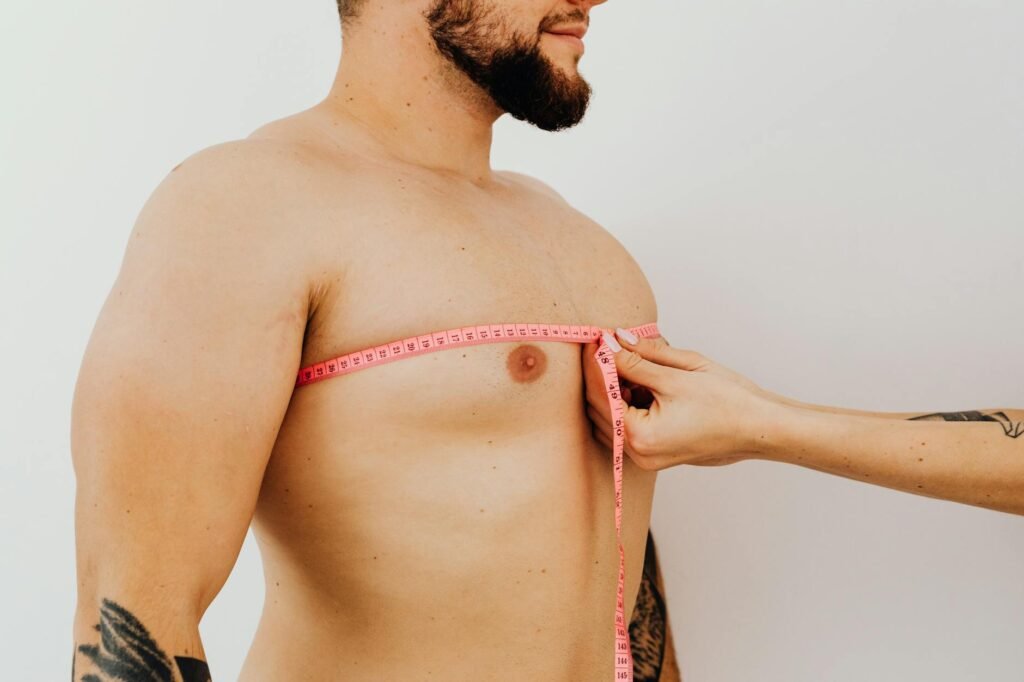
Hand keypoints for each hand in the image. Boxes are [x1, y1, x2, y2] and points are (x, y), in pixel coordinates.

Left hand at [582, 329, 783, 469]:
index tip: (596, 337)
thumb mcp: (678, 373)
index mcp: (640, 435)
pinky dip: (628, 401)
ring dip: (613, 387)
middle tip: (609, 342)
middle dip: (601, 373)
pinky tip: (643, 379)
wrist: (762, 428)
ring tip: (631, 358)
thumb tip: (612, 342)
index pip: (600, 393)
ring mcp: (646, 457)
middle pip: (600, 407)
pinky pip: (628, 425)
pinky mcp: (656, 453)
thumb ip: (638, 359)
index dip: (596, 362)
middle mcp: (638, 453)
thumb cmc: (729, 403)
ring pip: (611, 416)